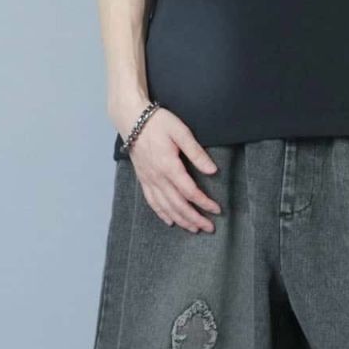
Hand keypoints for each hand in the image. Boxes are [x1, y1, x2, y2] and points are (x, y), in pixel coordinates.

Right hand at [126, 107, 221, 231]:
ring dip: (180, 220)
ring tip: (194, 229)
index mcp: (169, 166)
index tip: (217, 210)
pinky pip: (152, 202)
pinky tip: (170, 221)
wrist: (131, 119)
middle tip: (209, 228)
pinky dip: (161, 214)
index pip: (190, 191)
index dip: (204, 203)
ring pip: (165, 207)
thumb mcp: (181, 132)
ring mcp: (148, 180)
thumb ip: (196, 153)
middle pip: (178, 205)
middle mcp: (157, 177)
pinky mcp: (143, 179)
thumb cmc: (158, 122)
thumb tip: (212, 170)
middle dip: (194, 218)